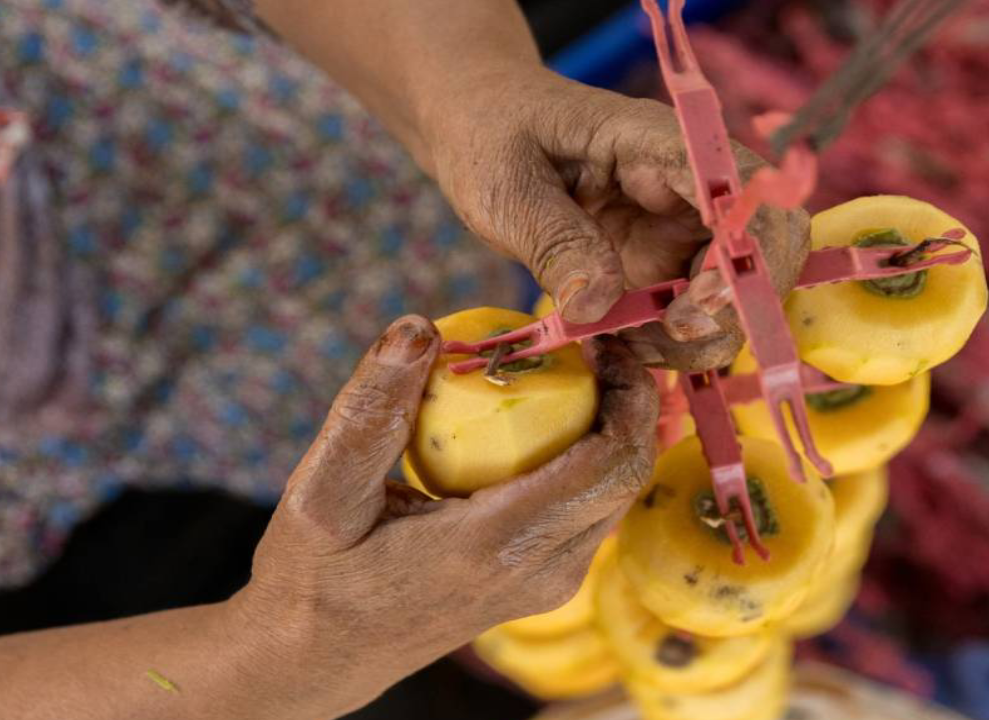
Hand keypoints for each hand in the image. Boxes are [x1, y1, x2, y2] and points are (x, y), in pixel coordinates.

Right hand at [231, 315, 657, 714]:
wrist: (319, 659)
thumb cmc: (315, 576)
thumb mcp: (321, 494)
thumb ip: (368, 411)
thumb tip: (418, 328)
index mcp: (497, 546)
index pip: (606, 464)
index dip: (625, 393)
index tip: (601, 336)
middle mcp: (541, 571)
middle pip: (629, 474)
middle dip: (633, 400)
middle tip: (598, 339)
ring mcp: (550, 583)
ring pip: (619, 493)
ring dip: (618, 425)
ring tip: (584, 364)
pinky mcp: (544, 583)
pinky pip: (592, 507)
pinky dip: (593, 453)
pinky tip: (558, 411)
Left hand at [425, 70, 810, 370]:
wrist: (483, 129)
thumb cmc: (493, 135)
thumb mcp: (506, 184)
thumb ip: (553, 240)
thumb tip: (595, 304)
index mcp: (663, 145)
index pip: (746, 194)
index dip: (743, 256)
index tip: (693, 307)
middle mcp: (691, 190)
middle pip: (764, 254)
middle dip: (730, 313)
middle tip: (662, 340)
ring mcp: (684, 234)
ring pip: (737, 299)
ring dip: (696, 341)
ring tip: (622, 349)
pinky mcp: (666, 270)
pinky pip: (694, 319)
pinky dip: (666, 347)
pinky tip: (617, 348)